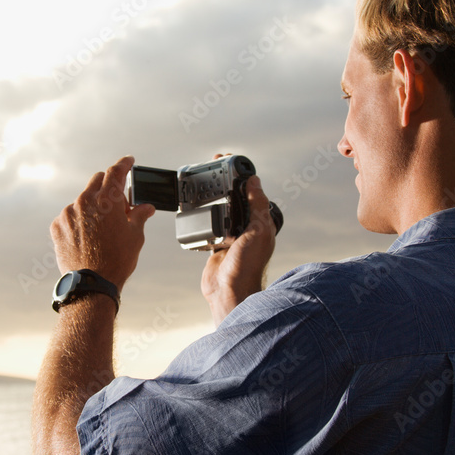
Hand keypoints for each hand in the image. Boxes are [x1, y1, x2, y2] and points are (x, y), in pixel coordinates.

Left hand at [50, 156, 155, 292]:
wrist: (91, 284)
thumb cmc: (116, 261)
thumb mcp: (135, 236)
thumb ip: (139, 216)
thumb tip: (145, 208)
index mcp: (107, 201)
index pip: (116, 171)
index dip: (124, 164)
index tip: (128, 162)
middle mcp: (85, 202)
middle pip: (98, 181)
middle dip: (109, 187)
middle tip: (119, 204)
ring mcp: (68, 213)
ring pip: (83, 199)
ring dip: (94, 206)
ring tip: (102, 229)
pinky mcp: (57, 226)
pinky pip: (70, 215)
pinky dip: (80, 220)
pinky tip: (88, 237)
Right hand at [201, 172, 275, 325]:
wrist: (229, 292)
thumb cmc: (248, 266)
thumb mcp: (258, 230)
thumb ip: (257, 205)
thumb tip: (255, 180)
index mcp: (260, 222)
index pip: (252, 192)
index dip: (242, 176)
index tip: (230, 162)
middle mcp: (246, 228)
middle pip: (234, 197)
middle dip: (224, 182)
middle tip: (211, 167)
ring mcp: (230, 236)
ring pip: (220, 209)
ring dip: (212, 196)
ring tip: (202, 182)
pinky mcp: (216, 245)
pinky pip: (208, 226)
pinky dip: (202, 216)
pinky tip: (195, 208)